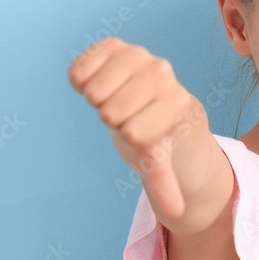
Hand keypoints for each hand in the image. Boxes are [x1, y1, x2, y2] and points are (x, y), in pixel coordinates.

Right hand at [68, 37, 204, 219]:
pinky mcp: (116, 46)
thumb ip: (165, 184)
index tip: (143, 132)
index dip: (131, 138)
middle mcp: (163, 74)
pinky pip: (81, 67)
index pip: (135, 133)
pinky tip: (97, 83)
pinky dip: (81, 79)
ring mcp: (139, 55)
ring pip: (95, 90)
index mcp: (178, 104)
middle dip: (113, 121)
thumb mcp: (162, 159)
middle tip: (127, 116)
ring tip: (115, 100)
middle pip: (111, 112)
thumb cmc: (158, 135)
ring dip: (98, 101)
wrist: (153, 101)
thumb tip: (178, 213)